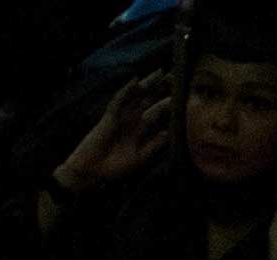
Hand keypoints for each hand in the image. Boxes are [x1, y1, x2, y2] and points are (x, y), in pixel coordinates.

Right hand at [57, 70, 172, 193]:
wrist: (94, 170)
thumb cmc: (115, 166)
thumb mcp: (140, 157)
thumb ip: (153, 145)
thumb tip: (168, 133)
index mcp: (140, 130)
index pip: (156, 113)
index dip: (168, 104)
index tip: (182, 96)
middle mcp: (132, 120)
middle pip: (148, 100)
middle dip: (160, 88)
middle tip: (173, 76)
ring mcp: (121, 116)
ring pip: (135, 96)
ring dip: (146, 84)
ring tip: (158, 73)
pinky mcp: (110, 116)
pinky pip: (119, 101)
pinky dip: (126, 91)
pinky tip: (135, 82)